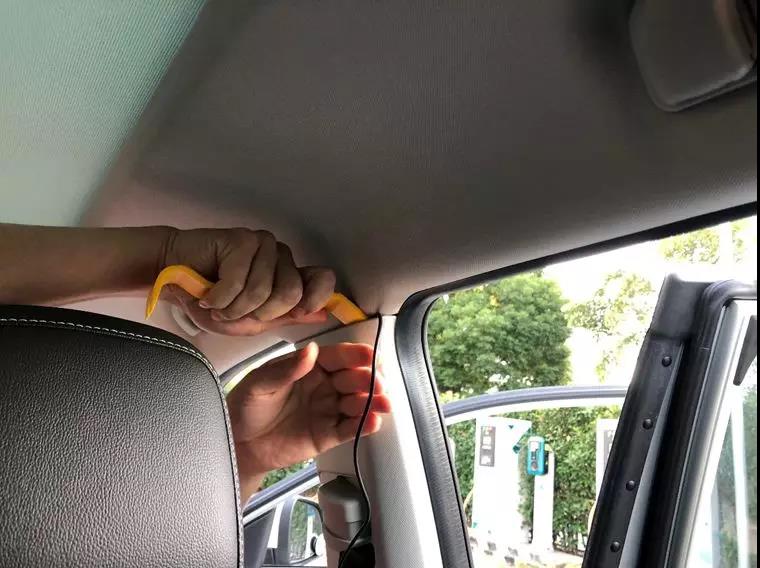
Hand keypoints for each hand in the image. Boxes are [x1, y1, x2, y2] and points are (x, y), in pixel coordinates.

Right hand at [162, 228, 335, 334]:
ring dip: (233, 308)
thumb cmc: (211, 300)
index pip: (323, 279)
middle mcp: (281, 258)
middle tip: (237, 313)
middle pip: (291, 293)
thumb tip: (321, 315)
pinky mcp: (243, 239)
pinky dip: (219, 298)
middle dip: (260, 313)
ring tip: (217, 303)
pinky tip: (208, 293)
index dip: (316, 299)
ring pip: (263, 290)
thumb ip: (286, 317)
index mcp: (288, 276)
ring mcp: (264, 245)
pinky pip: (239, 281)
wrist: (173, 278)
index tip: (297, 313)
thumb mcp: (252, 321)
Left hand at [227, 342, 390, 501]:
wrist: (238, 445)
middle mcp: (323, 386)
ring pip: (356, 403)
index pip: (337, 357)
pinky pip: (349, 428)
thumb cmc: (246, 407)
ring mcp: (327, 410)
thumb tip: (311, 350)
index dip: (355, 356)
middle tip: (378, 383)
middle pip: (353, 379)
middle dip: (369, 379)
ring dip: (372, 402)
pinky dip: (363, 425)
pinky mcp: (327, 435)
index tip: (370, 356)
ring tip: (383, 403)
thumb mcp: (259, 383)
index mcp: (309, 367)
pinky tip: (373, 421)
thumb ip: (286, 369)